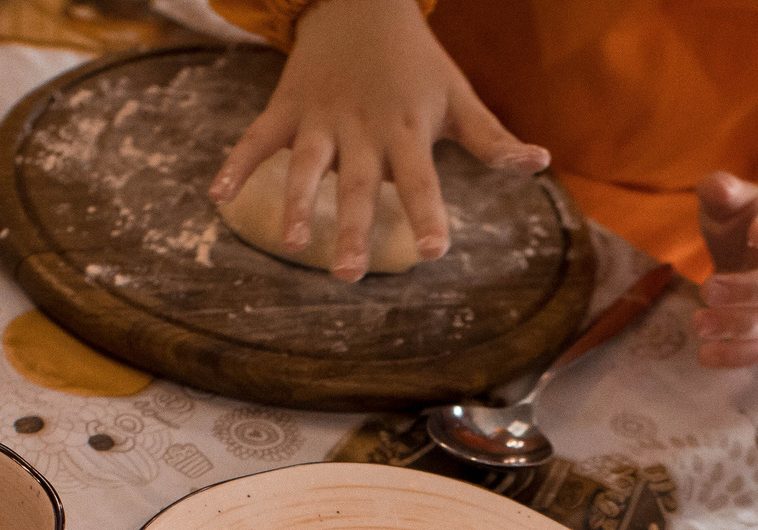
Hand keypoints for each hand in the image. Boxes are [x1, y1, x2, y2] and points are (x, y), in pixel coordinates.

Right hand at [209, 0, 547, 281]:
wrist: (361, 2)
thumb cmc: (417, 64)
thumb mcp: (458, 97)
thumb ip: (493, 139)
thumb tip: (540, 164)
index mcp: (407, 131)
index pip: (421, 180)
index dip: (427, 214)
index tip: (433, 251)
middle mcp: (362, 130)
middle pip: (359, 186)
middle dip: (354, 229)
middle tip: (349, 276)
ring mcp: (321, 118)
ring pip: (307, 165)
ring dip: (297, 202)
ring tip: (293, 243)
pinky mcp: (288, 108)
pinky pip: (257, 138)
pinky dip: (236, 164)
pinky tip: (217, 197)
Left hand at [694, 173, 757, 367]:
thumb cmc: (743, 224)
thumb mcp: (732, 201)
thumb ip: (722, 191)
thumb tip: (716, 188)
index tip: (756, 231)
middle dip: (746, 291)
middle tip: (707, 289)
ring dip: (736, 328)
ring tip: (698, 324)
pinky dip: (735, 356)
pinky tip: (704, 355)